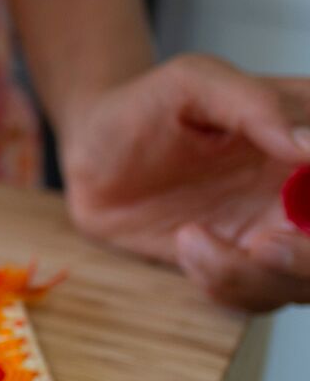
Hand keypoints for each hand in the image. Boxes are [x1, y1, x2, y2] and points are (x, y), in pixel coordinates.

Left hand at [60, 54, 309, 310]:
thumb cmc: (146, 106)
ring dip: (260, 275)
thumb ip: (254, 103)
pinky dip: (227, 283)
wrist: (92, 151)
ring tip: (191, 238)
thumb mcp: (193, 82)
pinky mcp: (246, 266)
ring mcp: (284, 231)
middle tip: (263, 245)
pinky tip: (186, 243)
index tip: (302, 183)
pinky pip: (262, 298)